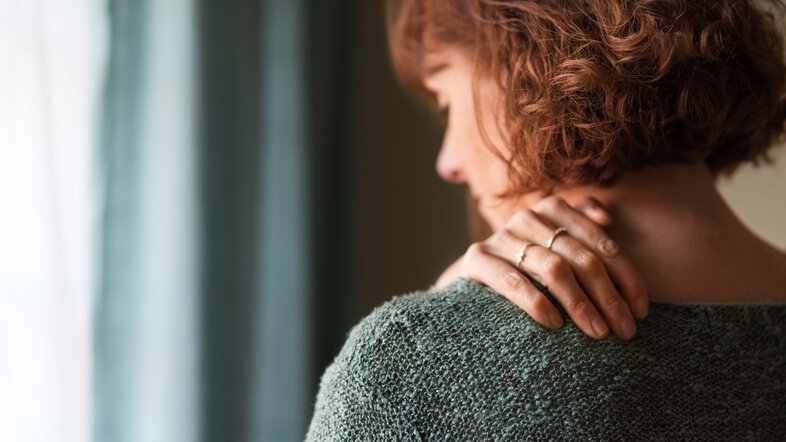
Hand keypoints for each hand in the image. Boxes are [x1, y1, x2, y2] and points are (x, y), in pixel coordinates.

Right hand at [434, 196, 647, 339]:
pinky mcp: (477, 258)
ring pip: (553, 268)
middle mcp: (528, 217)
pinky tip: (554, 324)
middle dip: (608, 296)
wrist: (475, 281)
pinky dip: (537, 302)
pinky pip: (513, 280)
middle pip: (580, 258)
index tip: (640, 310)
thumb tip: (608, 217)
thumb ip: (585, 229)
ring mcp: (501, 237)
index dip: (625, 277)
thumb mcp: (558, 248)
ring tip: (597, 332)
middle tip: (624, 330)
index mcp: (553, 209)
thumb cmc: (529, 269)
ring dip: (579, 304)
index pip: (600, 244)